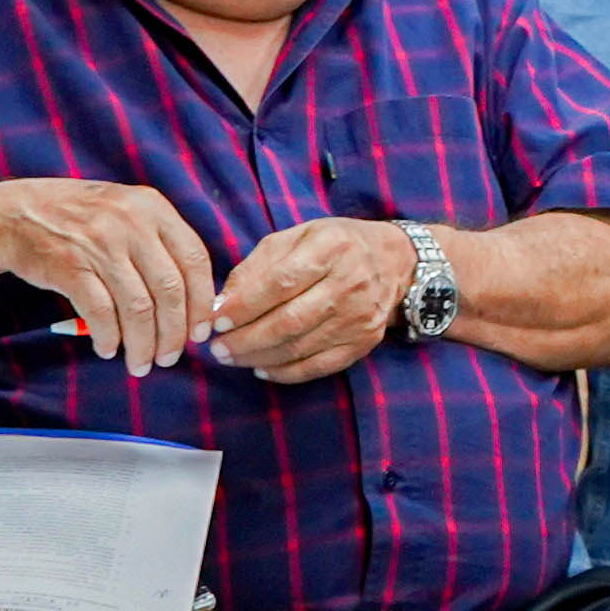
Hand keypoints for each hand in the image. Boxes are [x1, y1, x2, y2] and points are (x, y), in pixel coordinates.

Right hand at [0, 178, 219, 370]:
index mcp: (152, 207)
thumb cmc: (79, 220)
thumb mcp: (126, 212)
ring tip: (140, 363)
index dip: (202, 302)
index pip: (195, 260)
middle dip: (174, 334)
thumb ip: (159, 244)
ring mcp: (100, 243)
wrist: (15, 213)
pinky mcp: (70, 266)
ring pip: (139, 308)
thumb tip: (195, 302)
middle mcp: (131, 222)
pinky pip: (102, 314)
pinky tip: (107, 348)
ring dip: (143, 345)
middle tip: (170, 358)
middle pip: (170, 290)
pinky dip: (109, 338)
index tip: (200, 332)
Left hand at [208, 218, 416, 385]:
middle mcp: (350, 282)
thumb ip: (256, 266)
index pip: (280, 283)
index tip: (216, 321)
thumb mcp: (296, 237)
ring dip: (258, 357)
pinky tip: (261, 368)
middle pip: (289, 321)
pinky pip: (319, 366)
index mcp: (330, 247)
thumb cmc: (334, 245)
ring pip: (300, 347)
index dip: (244, 306)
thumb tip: (221, 303)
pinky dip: (285, 373)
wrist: (393, 261)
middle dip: (245, 339)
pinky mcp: (364, 342)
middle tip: (217, 348)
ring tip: (231, 358)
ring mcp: (360, 316)